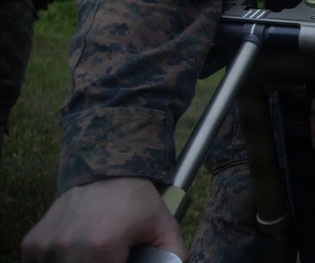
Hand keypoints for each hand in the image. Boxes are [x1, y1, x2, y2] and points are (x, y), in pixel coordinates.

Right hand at [20, 177, 185, 262]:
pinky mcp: (31, 243)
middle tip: (110, 256)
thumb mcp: (164, 227)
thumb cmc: (136, 201)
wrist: (106, 169)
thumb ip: (174, 257)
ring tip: (93, 254)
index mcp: (101, 247)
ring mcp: (46, 246)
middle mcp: (67, 247)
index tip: (122, 259)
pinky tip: (73, 253)